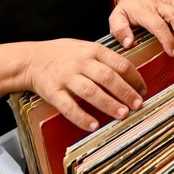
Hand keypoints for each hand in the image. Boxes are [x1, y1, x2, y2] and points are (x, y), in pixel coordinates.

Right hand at [25, 39, 146, 130]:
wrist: (31, 59)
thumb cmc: (62, 54)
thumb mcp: (84, 47)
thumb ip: (104, 57)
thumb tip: (130, 73)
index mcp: (92, 50)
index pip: (119, 63)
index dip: (134, 77)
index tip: (143, 90)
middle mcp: (80, 62)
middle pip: (107, 77)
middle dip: (125, 92)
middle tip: (138, 105)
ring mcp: (66, 77)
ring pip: (90, 91)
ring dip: (108, 104)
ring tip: (122, 114)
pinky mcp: (53, 92)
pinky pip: (68, 106)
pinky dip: (81, 117)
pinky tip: (93, 125)